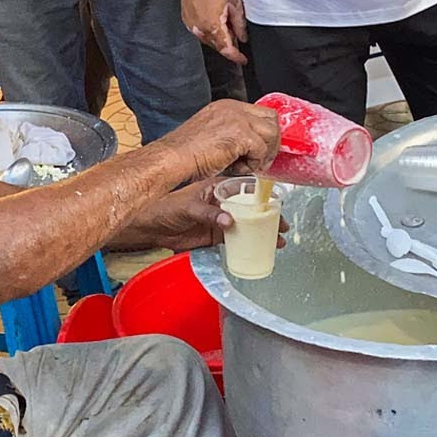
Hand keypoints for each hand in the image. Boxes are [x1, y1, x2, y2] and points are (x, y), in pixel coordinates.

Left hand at [126, 179, 288, 251]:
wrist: (152, 228)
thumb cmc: (166, 209)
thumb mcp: (188, 207)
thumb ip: (208, 214)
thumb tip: (229, 221)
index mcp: (218, 188)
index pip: (246, 188)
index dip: (263, 195)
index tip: (277, 203)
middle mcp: (223, 202)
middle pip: (252, 208)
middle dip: (269, 216)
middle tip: (284, 225)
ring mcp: (221, 219)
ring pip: (248, 224)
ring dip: (264, 231)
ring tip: (279, 239)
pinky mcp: (217, 234)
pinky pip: (238, 238)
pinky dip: (251, 243)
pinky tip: (262, 248)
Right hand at [158, 99, 279, 179]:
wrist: (173, 159)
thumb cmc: (186, 153)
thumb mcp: (212, 136)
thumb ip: (232, 135)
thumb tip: (253, 148)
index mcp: (226, 106)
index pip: (260, 112)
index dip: (265, 132)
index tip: (262, 149)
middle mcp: (233, 108)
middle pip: (271, 118)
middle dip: (272, 141)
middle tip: (261, 160)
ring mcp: (237, 119)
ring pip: (271, 134)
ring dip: (263, 154)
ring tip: (245, 166)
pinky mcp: (240, 134)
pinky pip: (261, 150)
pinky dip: (252, 164)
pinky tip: (236, 168)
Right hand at [180, 0, 248, 64]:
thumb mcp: (234, 4)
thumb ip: (239, 24)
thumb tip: (242, 37)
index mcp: (213, 27)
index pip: (226, 50)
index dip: (236, 57)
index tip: (243, 60)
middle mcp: (200, 30)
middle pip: (217, 46)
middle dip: (228, 43)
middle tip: (237, 33)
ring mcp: (192, 26)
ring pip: (208, 40)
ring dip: (218, 37)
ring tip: (225, 22)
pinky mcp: (187, 21)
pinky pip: (200, 32)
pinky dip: (209, 30)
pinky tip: (214, 19)